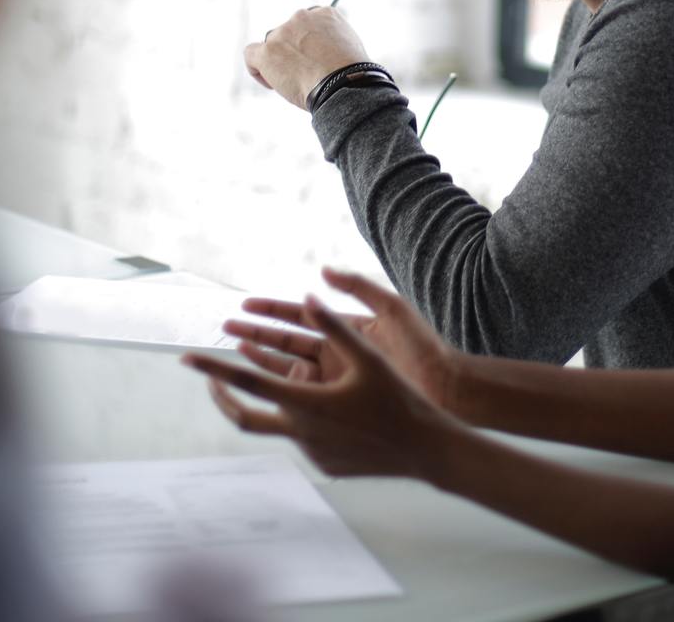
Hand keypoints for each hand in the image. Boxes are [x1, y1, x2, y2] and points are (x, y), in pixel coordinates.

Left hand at [184, 294, 460, 479]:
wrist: (426, 450)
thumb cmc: (399, 400)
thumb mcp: (368, 358)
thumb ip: (335, 327)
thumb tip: (310, 297)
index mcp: (305, 403)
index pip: (246, 382)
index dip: (213, 368)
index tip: (186, 358)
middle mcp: (301, 432)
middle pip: (243, 415)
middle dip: (222, 395)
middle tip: (209, 377)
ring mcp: (311, 452)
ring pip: (278, 423)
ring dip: (274, 400)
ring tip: (287, 376)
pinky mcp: (325, 464)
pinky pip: (302, 437)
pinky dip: (302, 418)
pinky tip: (331, 406)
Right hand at [223, 267, 463, 410]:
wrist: (448, 388)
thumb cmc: (424, 348)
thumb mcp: (392, 309)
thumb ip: (358, 287)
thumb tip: (323, 270)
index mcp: (349, 328)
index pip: (301, 315)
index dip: (271, 309)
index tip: (244, 304)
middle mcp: (340, 352)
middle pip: (288, 341)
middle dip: (256, 333)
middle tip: (225, 329)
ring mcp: (340, 379)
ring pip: (291, 368)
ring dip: (262, 359)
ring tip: (235, 351)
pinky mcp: (344, 402)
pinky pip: (306, 394)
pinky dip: (283, 389)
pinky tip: (262, 387)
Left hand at [243, 7, 371, 108]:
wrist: (342, 85)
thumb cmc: (350, 75)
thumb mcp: (350, 48)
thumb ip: (333, 42)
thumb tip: (323, 54)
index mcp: (325, 13)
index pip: (308, 24)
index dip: (308, 43)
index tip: (315, 59)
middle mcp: (302, 17)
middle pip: (289, 33)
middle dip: (293, 51)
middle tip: (306, 74)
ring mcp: (282, 33)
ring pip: (272, 46)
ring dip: (278, 62)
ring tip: (295, 83)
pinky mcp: (267, 51)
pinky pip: (251, 54)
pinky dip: (257, 69)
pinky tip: (272, 84)